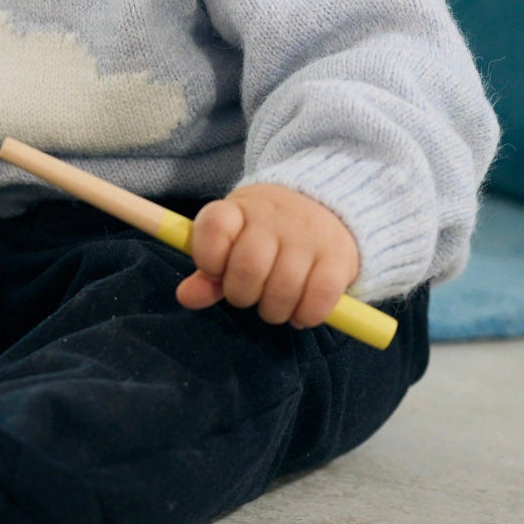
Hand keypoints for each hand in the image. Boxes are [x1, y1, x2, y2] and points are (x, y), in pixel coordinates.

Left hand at [175, 182, 359, 330]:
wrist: (326, 208)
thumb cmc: (266, 234)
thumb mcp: (232, 243)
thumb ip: (208, 273)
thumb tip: (185, 297)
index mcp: (239, 208)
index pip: (214, 227)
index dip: (209, 258)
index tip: (216, 270)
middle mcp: (273, 216)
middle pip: (248, 267)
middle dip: (242, 295)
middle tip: (250, 295)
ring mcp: (308, 234)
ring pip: (283, 290)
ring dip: (273, 311)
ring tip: (275, 306)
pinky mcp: (338, 256)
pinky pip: (318, 299)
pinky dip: (306, 315)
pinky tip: (300, 312)